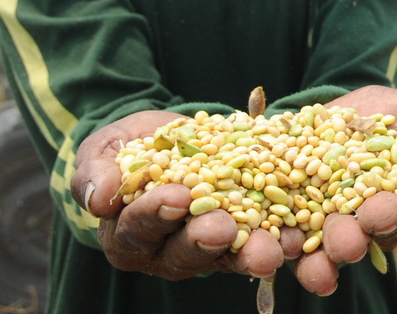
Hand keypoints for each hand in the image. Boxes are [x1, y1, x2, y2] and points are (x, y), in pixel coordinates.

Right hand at [70, 110, 292, 280]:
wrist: (172, 140)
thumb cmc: (127, 149)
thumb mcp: (105, 149)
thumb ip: (96, 170)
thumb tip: (99, 198)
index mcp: (129, 235)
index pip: (138, 230)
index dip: (155, 216)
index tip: (176, 198)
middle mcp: (167, 251)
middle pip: (185, 253)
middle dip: (204, 241)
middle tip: (221, 229)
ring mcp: (210, 248)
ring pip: (229, 256)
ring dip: (250, 253)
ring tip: (270, 248)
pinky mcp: (245, 236)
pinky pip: (264, 242)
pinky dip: (283, 240)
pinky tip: (300, 236)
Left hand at [291, 86, 396, 295]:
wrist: (327, 116)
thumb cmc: (381, 113)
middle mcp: (383, 216)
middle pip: (388, 225)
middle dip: (385, 220)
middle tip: (378, 214)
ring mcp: (347, 228)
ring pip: (351, 245)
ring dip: (348, 246)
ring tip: (344, 242)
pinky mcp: (310, 235)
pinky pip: (312, 260)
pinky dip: (313, 268)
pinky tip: (308, 265)